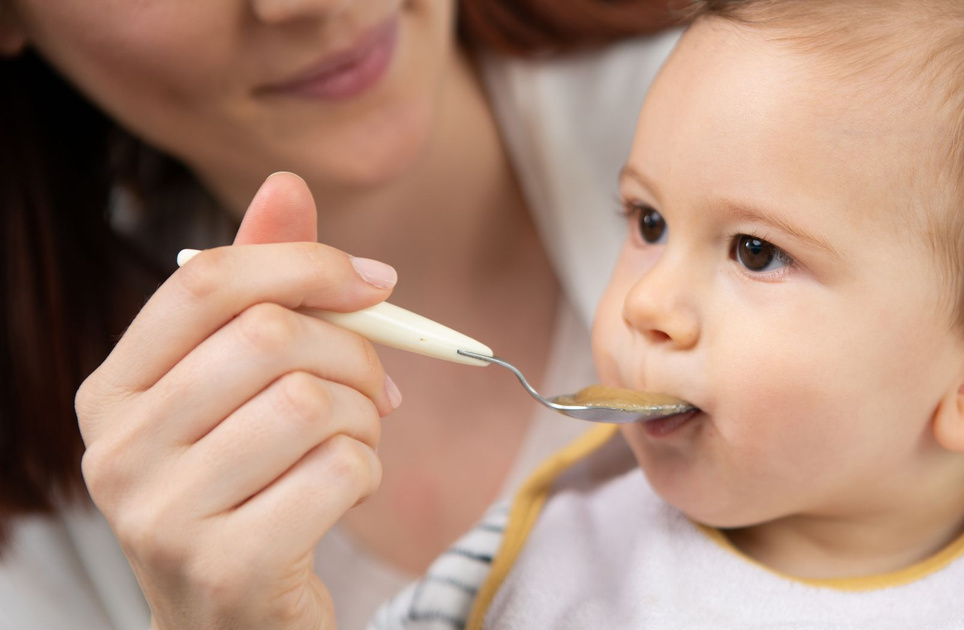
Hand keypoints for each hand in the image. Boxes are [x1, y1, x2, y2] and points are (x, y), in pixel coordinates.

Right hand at [76, 173, 398, 628]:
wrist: (234, 622)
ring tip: (357, 441)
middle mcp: (118, 450)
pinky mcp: (227, 566)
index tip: (376, 281)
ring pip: (314, 403)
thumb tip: (286, 185)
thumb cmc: (248, 487)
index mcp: (113, 391)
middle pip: (271, 337)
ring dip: (367, 418)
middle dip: (355, 352)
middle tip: (378, 386)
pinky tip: (345, 492)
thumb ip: (262, 289)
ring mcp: (163, 515)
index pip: (205, 282)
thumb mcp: (242, 388)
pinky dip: (370, 471)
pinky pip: (342, 469)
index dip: (305, 263)